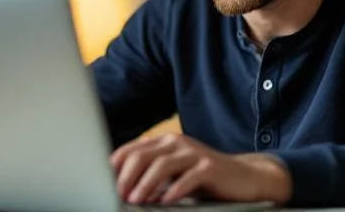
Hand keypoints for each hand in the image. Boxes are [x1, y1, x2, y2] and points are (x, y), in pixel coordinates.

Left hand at [110, 133, 291, 204]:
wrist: (245, 178)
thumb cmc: (203, 179)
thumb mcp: (173, 174)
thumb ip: (149, 175)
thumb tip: (118, 188)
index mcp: (164, 142)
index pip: (131, 150)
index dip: (114, 167)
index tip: (100, 184)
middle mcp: (177, 143)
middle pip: (142, 155)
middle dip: (125, 177)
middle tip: (116, 195)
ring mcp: (194, 153)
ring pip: (162, 164)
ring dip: (145, 184)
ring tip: (135, 200)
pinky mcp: (210, 167)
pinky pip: (188, 177)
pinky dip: (174, 190)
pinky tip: (165, 201)